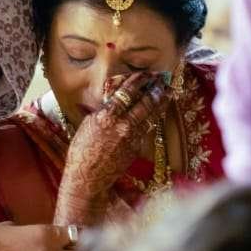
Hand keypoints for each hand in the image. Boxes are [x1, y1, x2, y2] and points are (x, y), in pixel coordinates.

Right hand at [54, 72, 167, 224]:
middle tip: (163, 80)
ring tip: (169, 92)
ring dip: (161, 102)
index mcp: (106, 116)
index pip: (126, 92)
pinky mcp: (137, 147)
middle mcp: (122, 125)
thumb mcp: (88, 124)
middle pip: (145, 102)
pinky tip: (158, 111)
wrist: (88, 176)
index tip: (145, 74)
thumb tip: (113, 98)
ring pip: (150, 115)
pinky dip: (153, 117)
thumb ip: (103, 111)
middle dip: (155, 89)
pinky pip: (147, 128)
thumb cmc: (82, 151)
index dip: (138, 81)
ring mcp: (131, 137)